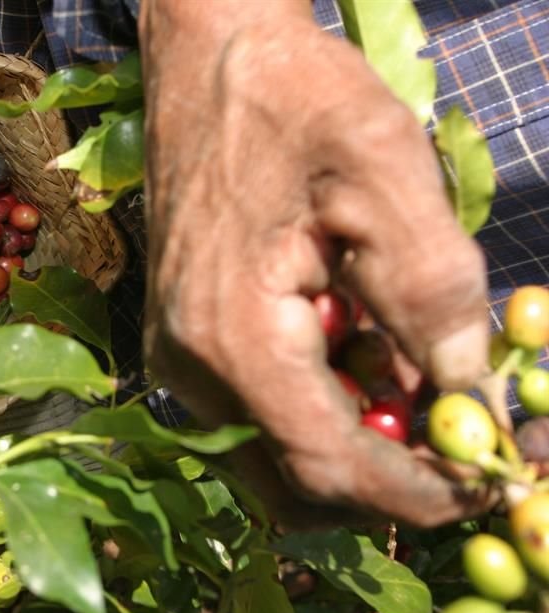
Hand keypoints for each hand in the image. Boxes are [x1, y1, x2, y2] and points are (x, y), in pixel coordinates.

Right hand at [139, 1, 492, 527]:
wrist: (209, 62)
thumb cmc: (294, 102)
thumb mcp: (384, 168)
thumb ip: (432, 289)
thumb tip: (468, 391)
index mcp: (232, 335)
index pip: (328, 463)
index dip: (417, 492)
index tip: (488, 482)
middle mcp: (192, 368)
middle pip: (293, 484)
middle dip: (383, 482)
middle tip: (456, 445)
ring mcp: (182, 360)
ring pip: (276, 455)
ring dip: (354, 445)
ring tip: (411, 379)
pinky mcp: (186, 344)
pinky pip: (260, 415)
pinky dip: (321, 410)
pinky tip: (360, 347)